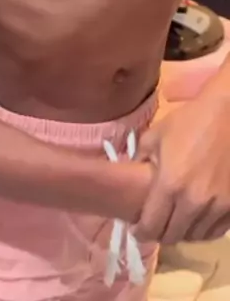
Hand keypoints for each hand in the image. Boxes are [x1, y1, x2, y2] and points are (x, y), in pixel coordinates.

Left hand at [134, 95, 229, 243]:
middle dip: (160, 233)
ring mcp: (218, 206)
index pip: (151, 225)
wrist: (228, 116)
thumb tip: (133, 174)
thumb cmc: (189, 122)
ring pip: (195, 236)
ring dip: (183, 232)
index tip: (137, 230)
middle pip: (173, 236)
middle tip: (156, 226)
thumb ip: (140, 159)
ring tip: (176, 222)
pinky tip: (198, 220)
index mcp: (170, 184)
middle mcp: (194, 202)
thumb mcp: (155, 135)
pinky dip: (204, 229)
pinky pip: (216, 230)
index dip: (141, 232)